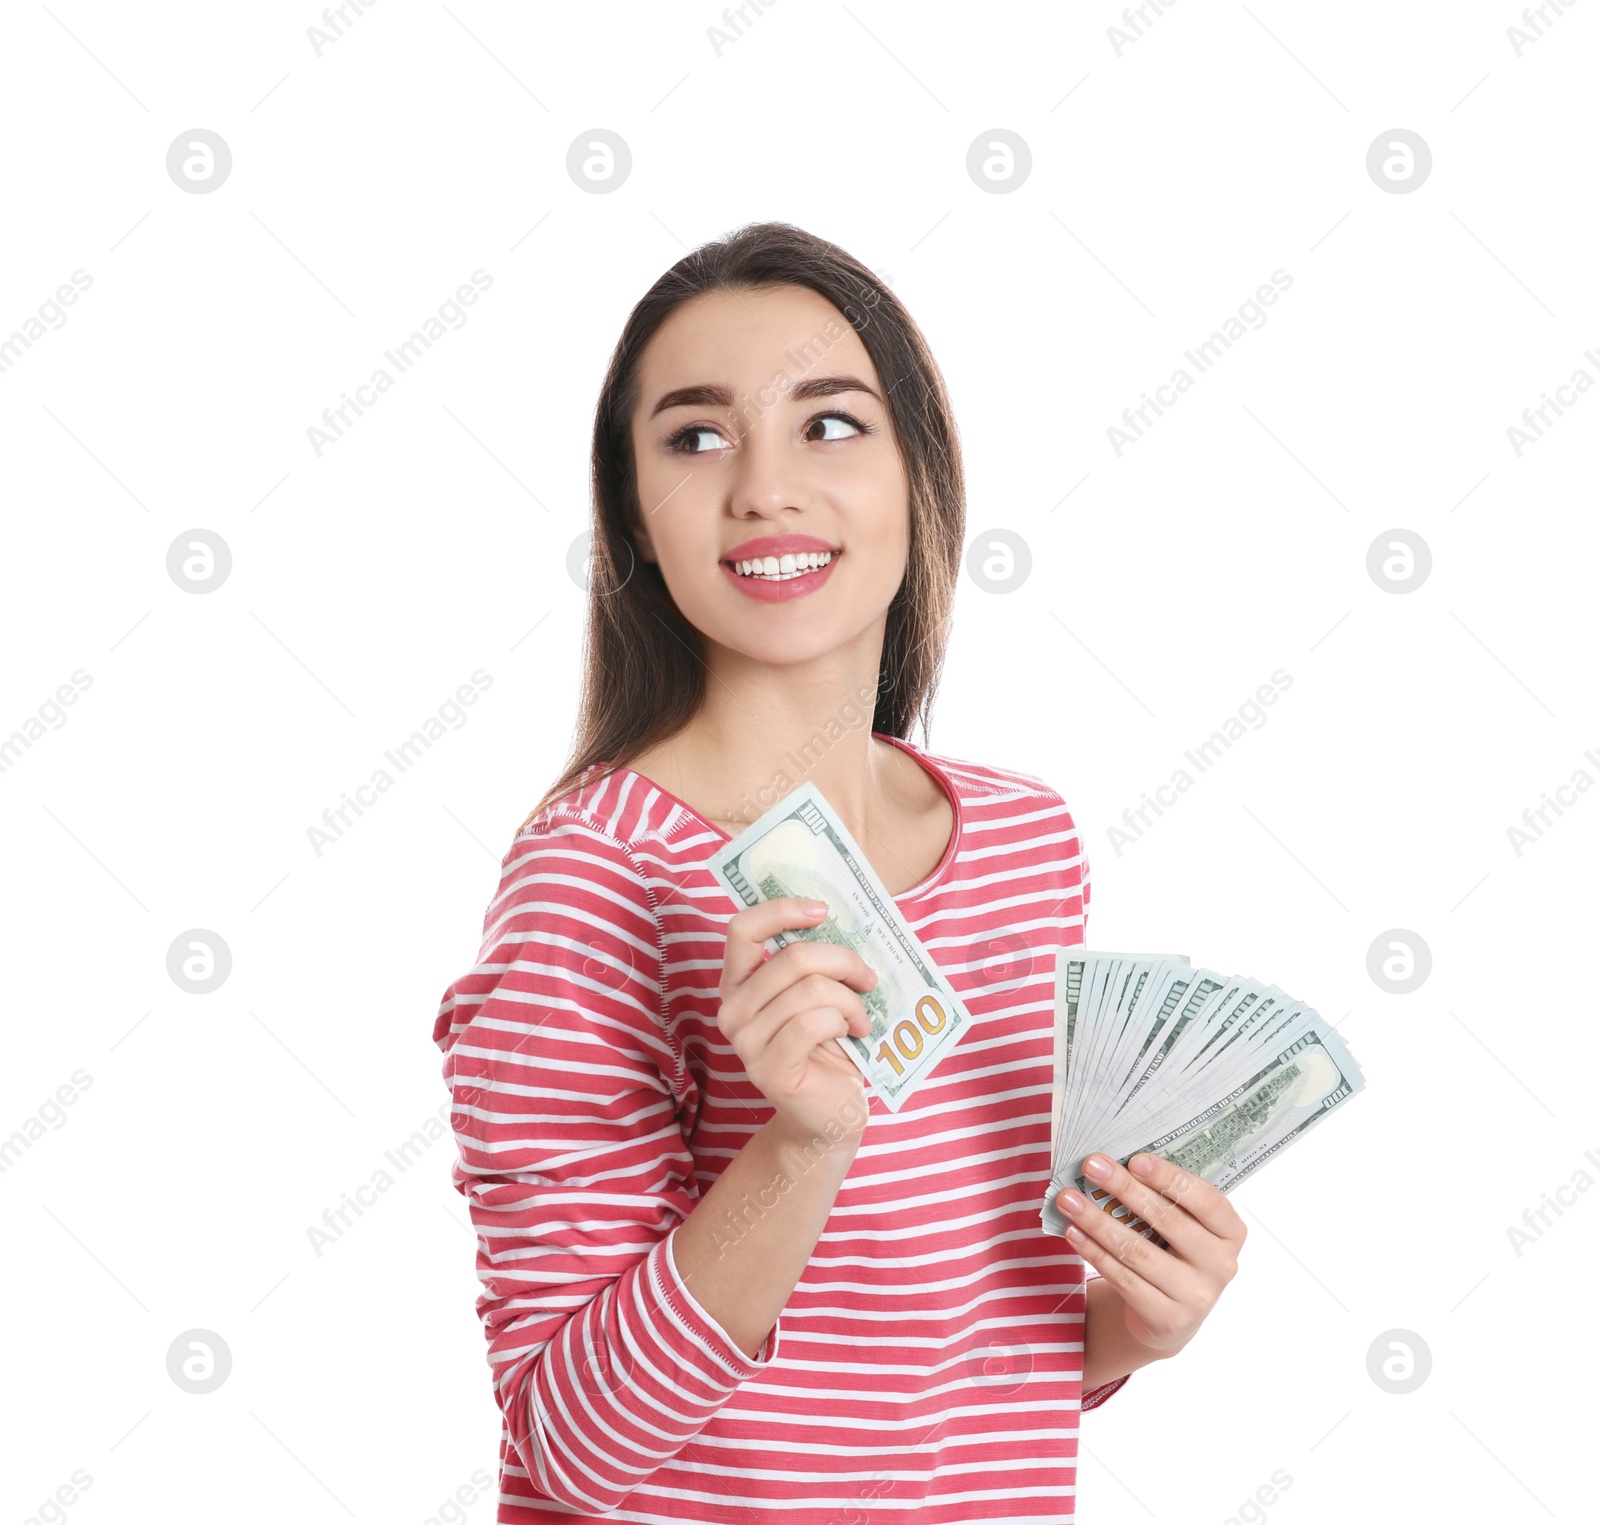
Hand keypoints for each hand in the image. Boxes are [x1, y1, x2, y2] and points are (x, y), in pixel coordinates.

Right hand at [717, 896, 877, 1143]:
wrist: (828, 1113)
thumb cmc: (827, 1047)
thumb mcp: (817, 995)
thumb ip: (813, 963)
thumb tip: (840, 921)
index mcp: (738, 983)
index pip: (742, 929)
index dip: (781, 910)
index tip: (823, 910)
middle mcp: (731, 1009)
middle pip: (793, 957)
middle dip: (843, 961)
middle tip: (868, 978)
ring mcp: (744, 1041)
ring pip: (810, 989)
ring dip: (850, 1000)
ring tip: (861, 1018)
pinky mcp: (767, 1068)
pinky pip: (813, 1023)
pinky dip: (844, 1021)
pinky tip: (854, 1034)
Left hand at [1056, 1151, 1245, 1357]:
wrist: (1171, 1316)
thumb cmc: (1174, 1252)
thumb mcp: (1185, 1227)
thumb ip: (1164, 1198)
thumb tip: (1115, 1163)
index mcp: (1230, 1232)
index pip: (1205, 1199)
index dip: (1169, 1177)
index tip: (1134, 1160)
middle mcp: (1221, 1264)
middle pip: (1167, 1220)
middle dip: (1124, 1188)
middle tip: (1090, 1166)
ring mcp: (1196, 1295)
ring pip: (1138, 1251)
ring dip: (1098, 1220)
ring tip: (1069, 1199)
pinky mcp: (1168, 1318)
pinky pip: (1123, 1278)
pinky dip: (1094, 1252)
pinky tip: (1073, 1232)